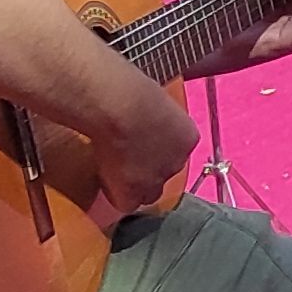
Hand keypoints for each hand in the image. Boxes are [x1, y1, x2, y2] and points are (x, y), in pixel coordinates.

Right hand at [88, 83, 200, 216]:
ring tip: (112, 166)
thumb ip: (156, 119)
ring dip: (134, 184)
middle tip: (126, 157)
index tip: (140, 143)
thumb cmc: (130, 88)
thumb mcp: (154, 102)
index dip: (155, 150)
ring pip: (148, 193)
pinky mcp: (134, 194)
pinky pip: (125, 203)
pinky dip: (115, 193)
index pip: (175, 153)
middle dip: (148, 169)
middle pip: (165, 174)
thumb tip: (142, 121)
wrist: (118, 105)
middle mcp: (179, 161)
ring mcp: (157, 180)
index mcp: (188, 137)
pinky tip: (104, 175)